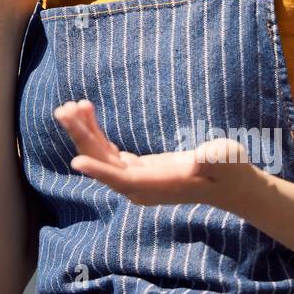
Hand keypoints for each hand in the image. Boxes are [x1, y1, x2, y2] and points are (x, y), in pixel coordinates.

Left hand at [54, 100, 261, 212]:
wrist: (229, 185)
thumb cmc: (230, 170)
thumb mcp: (226, 160)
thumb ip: (214, 158)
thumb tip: (202, 157)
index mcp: (159, 186)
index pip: (125, 180)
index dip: (101, 171)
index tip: (77, 162)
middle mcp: (140, 187)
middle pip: (103, 164)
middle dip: (82, 138)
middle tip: (64, 111)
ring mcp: (135, 178)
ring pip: (101, 156)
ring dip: (84, 132)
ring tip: (68, 107)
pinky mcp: (135, 169)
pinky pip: (107, 152)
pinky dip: (95, 132)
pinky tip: (85, 113)